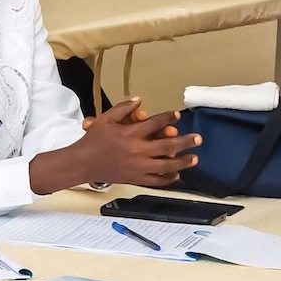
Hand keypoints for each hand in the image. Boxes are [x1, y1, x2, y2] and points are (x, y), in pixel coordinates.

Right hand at [33, 97, 199, 192]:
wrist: (82, 164)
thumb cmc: (93, 140)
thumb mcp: (105, 119)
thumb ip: (123, 109)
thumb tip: (139, 99)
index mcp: (131, 134)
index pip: (155, 124)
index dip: (168, 118)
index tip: (177, 115)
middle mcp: (138, 150)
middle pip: (167, 145)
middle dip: (185, 141)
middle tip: (198, 138)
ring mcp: (138, 167)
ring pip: (166, 165)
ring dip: (183, 162)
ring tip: (195, 158)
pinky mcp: (135, 179)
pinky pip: (156, 181)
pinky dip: (168, 179)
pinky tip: (177, 175)